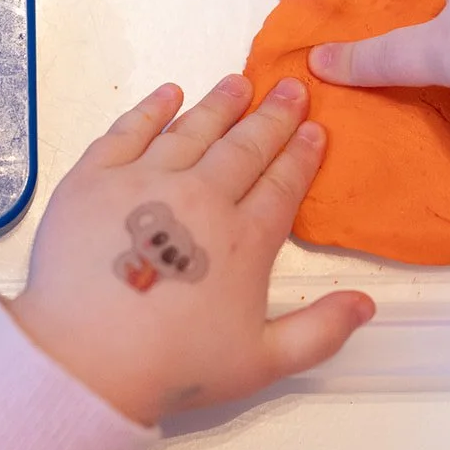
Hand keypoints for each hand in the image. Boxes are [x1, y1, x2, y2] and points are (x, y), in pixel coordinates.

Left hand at [7, 75, 374, 425]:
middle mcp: (200, 198)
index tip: (314, 128)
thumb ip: (319, 332)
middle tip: (290, 88)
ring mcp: (145, 181)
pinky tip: (169, 94)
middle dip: (272, 116)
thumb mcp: (261, 364)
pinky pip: (129, 130)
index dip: (300, 154)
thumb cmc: (171, 366)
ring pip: (192, 130)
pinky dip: (152, 109)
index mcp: (243, 240)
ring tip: (239, 83)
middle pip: (244, 147)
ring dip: (219, 105)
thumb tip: (365, 304)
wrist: (84, 358)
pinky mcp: (95, 177)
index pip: (281, 185)